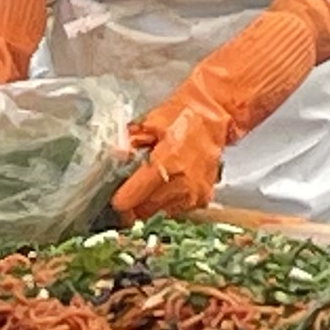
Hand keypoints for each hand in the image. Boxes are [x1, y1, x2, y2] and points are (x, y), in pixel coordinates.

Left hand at [111, 93, 229, 224]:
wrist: (214, 117)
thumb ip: (128, 142)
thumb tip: (115, 157)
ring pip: (158, 213)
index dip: (120, 199)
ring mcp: (194, 193)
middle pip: (144, 210)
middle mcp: (183, 182)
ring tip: (148, 185)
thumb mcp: (149, 122)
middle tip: (128, 190)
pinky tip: (166, 184)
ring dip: (148, 205)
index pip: (133, 197)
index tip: (116, 194)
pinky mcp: (202, 198)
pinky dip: (165, 203)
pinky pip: (175, 210)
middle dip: (132, 204)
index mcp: (167, 160)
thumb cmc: (182, 115)